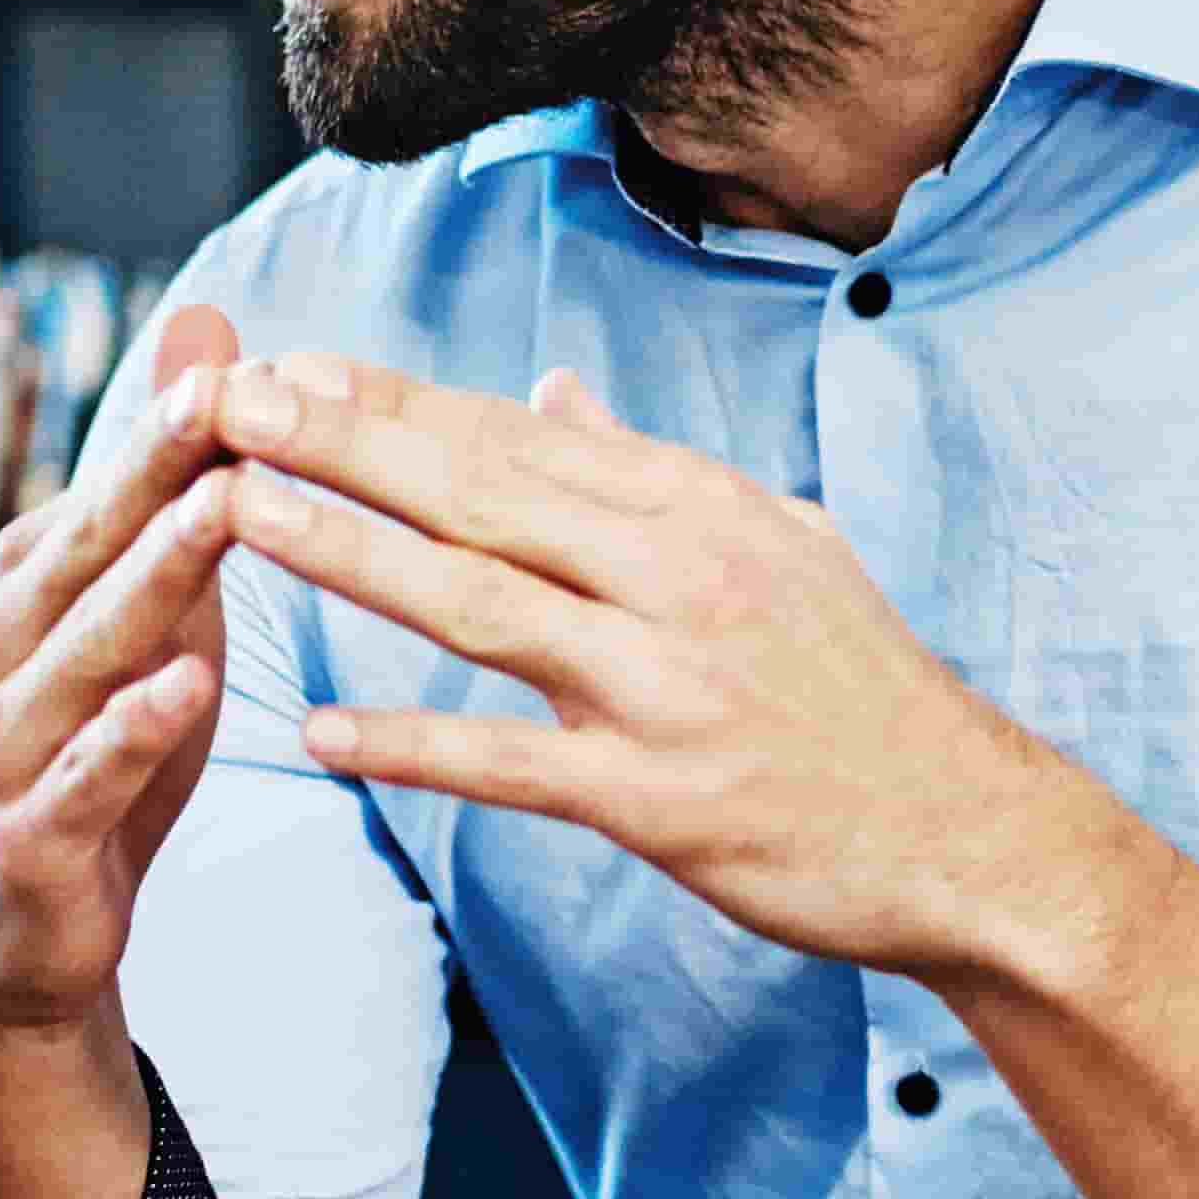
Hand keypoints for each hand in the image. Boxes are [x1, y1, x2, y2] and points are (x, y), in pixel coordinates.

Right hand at [0, 298, 253, 1047]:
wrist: (5, 941)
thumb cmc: (87, 753)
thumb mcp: (136, 614)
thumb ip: (167, 486)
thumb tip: (208, 325)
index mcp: (26, 591)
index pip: (106, 496)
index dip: (170, 429)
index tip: (242, 359)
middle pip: (87, 549)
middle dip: (155, 470)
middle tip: (222, 394)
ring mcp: (4, 746)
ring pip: (87, 650)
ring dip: (153, 578)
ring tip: (223, 511)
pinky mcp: (28, 840)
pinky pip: (84, 777)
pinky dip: (130, 733)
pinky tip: (183, 689)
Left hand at [203, 355, 1097, 979]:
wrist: (971, 835)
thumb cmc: (858, 686)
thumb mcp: (776, 543)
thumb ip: (647, 470)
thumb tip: (552, 388)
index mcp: (697, 509)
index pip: (514, 437)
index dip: (391, 401)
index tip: (286, 364)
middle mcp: (679, 579)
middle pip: (479, 496)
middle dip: (342, 445)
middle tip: (227, 402)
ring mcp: (667, 688)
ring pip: (480, 606)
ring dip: (351, 556)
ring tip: (239, 514)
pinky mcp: (660, 798)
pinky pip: (512, 765)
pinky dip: (413, 746)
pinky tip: (320, 731)